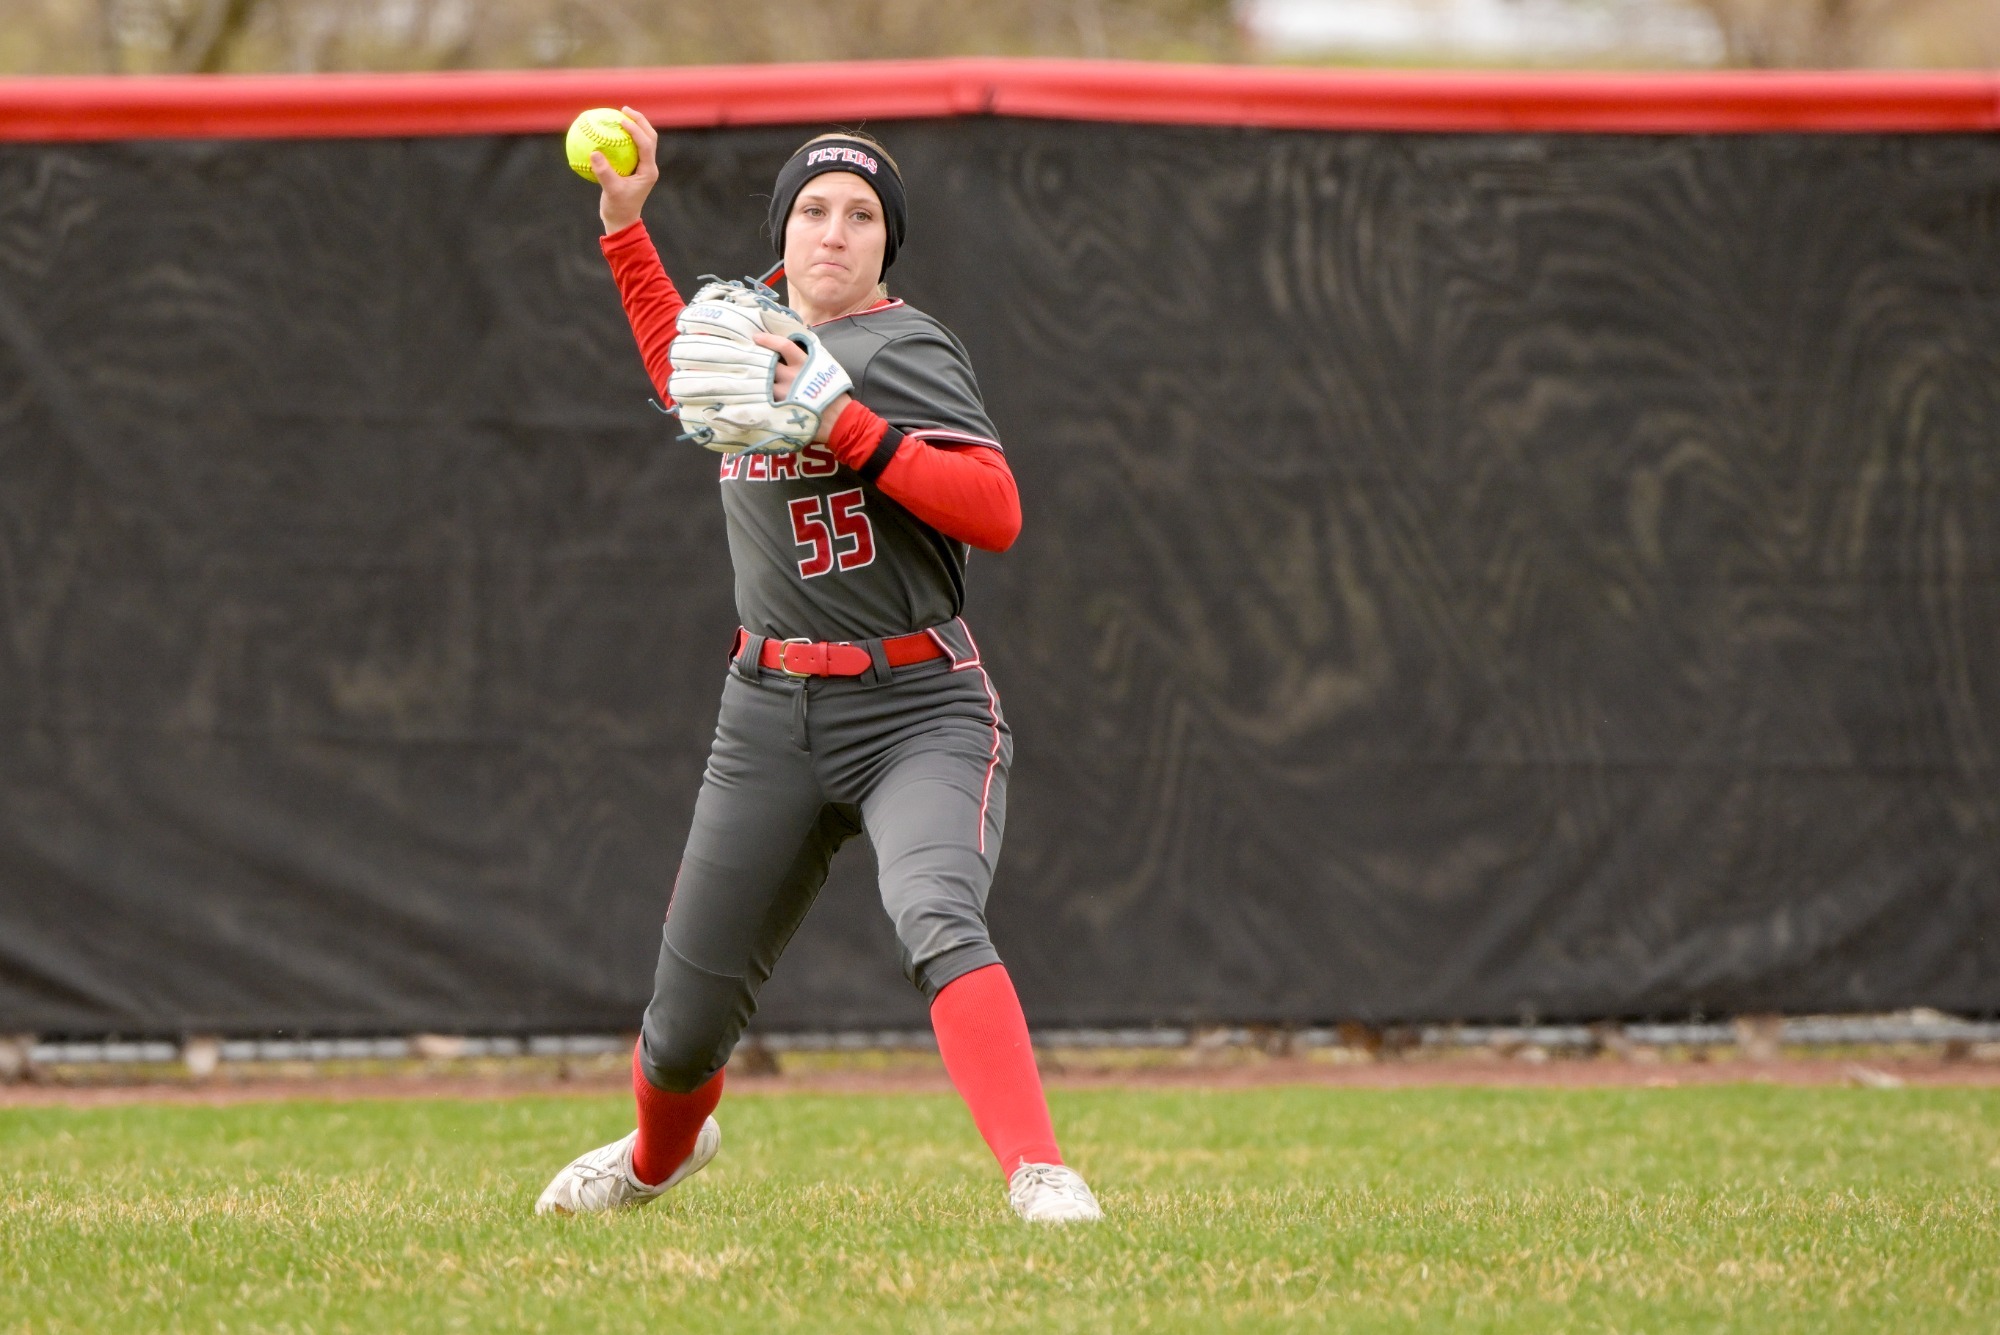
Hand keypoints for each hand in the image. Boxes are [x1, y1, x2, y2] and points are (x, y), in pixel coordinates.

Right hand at [596, 106, 659, 234]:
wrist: (622, 222)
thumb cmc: (618, 209)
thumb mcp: (610, 192)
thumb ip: (604, 172)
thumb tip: (594, 153)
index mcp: (648, 171)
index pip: (646, 144)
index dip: (635, 129)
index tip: (621, 120)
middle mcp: (648, 166)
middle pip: (650, 137)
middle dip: (639, 121)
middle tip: (623, 110)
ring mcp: (642, 167)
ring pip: (641, 141)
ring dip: (633, 127)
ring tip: (617, 115)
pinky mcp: (633, 169)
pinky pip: (628, 148)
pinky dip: (620, 138)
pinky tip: (606, 131)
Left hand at [752, 332, 849, 440]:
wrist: (839, 420)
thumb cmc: (834, 392)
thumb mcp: (826, 367)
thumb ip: (810, 356)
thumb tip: (793, 349)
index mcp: (804, 364)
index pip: (783, 346)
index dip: (769, 340)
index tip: (756, 337)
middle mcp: (791, 377)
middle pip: (768, 364)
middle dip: (759, 361)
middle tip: (749, 359)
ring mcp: (784, 394)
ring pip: (763, 384)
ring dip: (759, 381)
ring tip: (752, 381)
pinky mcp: (780, 409)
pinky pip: (765, 401)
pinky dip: (761, 398)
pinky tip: (757, 397)